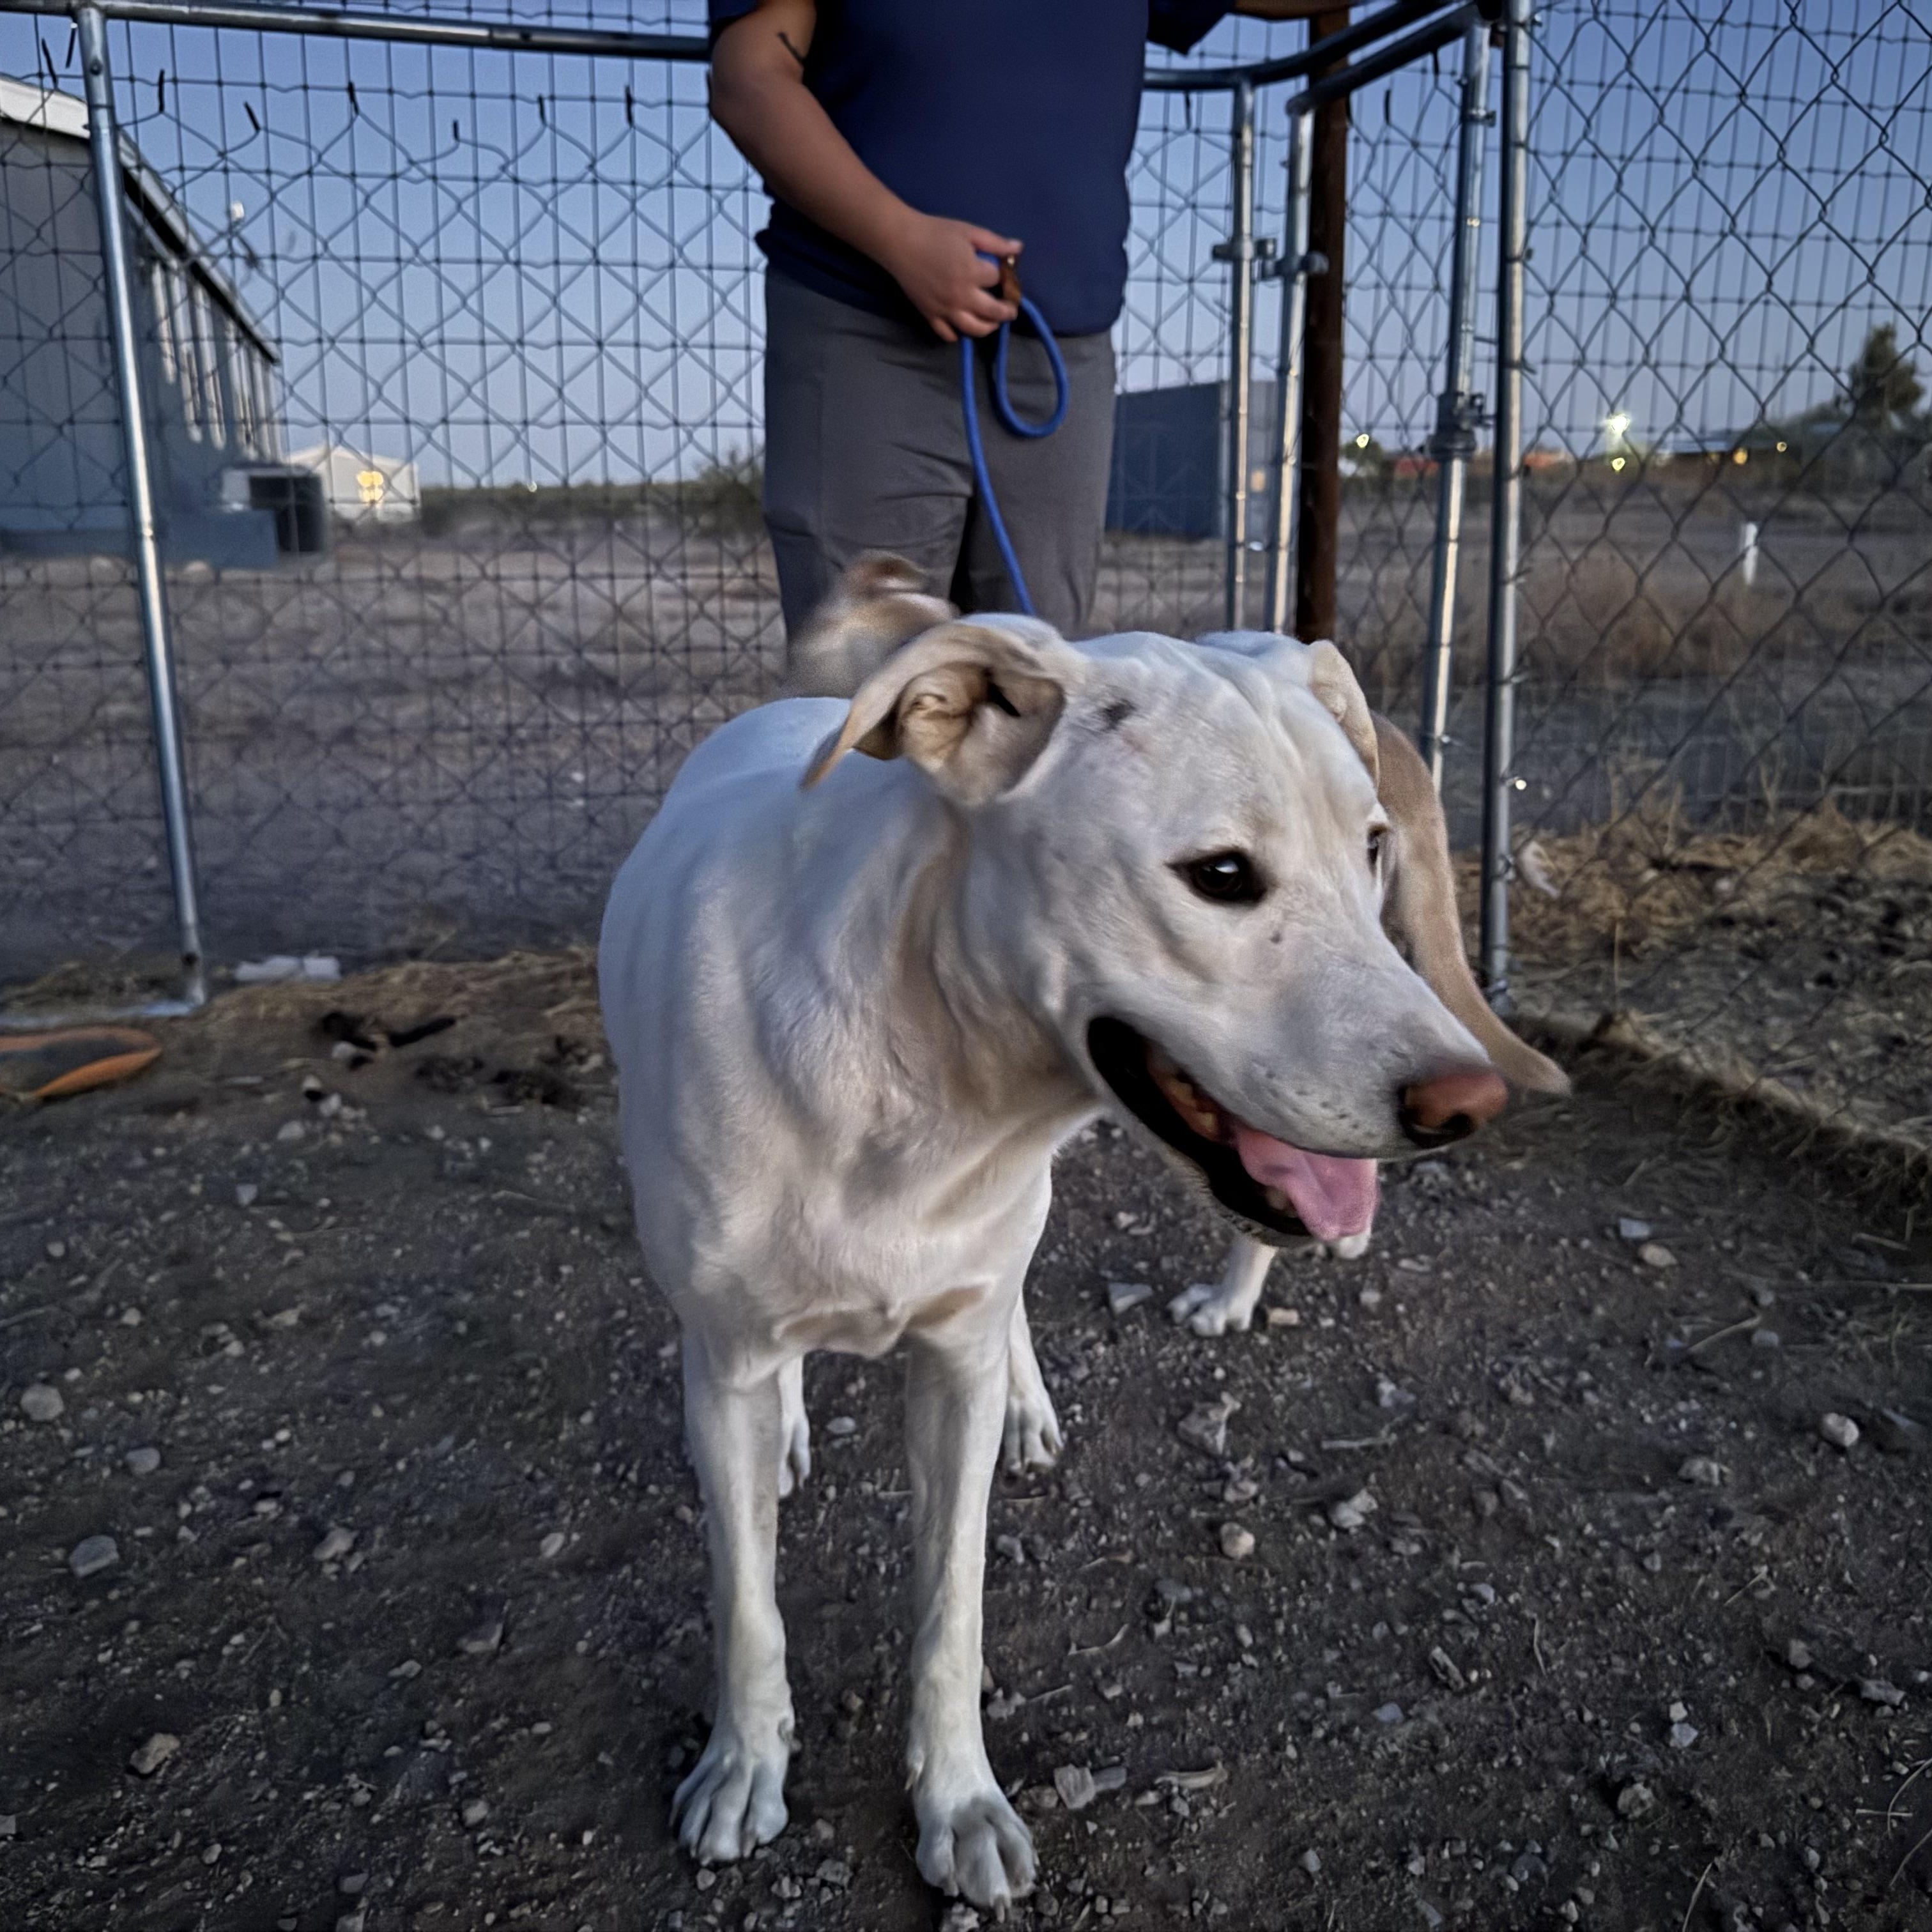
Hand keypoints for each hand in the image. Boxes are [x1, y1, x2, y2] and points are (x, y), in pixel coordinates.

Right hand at [877, 214, 1021, 342]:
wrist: (901, 242)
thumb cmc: (935, 233)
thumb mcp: (968, 231)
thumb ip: (995, 242)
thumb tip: (1019, 248)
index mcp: (972, 272)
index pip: (998, 280)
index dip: (1004, 276)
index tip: (1004, 274)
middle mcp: (962, 295)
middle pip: (993, 311)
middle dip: (1007, 311)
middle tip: (1011, 310)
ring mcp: (946, 309)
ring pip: (974, 328)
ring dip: (988, 328)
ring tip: (993, 323)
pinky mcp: (931, 315)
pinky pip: (948, 334)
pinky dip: (958, 335)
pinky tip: (963, 328)